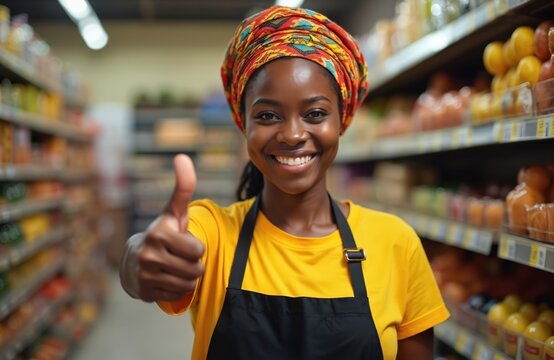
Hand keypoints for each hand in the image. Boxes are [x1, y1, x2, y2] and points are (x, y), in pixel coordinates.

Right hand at [120, 154, 204, 301]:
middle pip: (196, 268)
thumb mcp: (174, 211)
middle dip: (193, 263)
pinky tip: (165, 278)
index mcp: (159, 232)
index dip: (195, 247)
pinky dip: (176, 289)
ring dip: (187, 277)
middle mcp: (149, 253)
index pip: (197, 249)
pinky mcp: (144, 292)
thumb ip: (183, 186)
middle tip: (179, 256)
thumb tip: (182, 156)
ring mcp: (145, 274)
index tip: (181, 240)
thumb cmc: (164, 233)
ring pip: (189, 283)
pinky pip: (178, 295)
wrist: (134, 260)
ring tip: (174, 267)